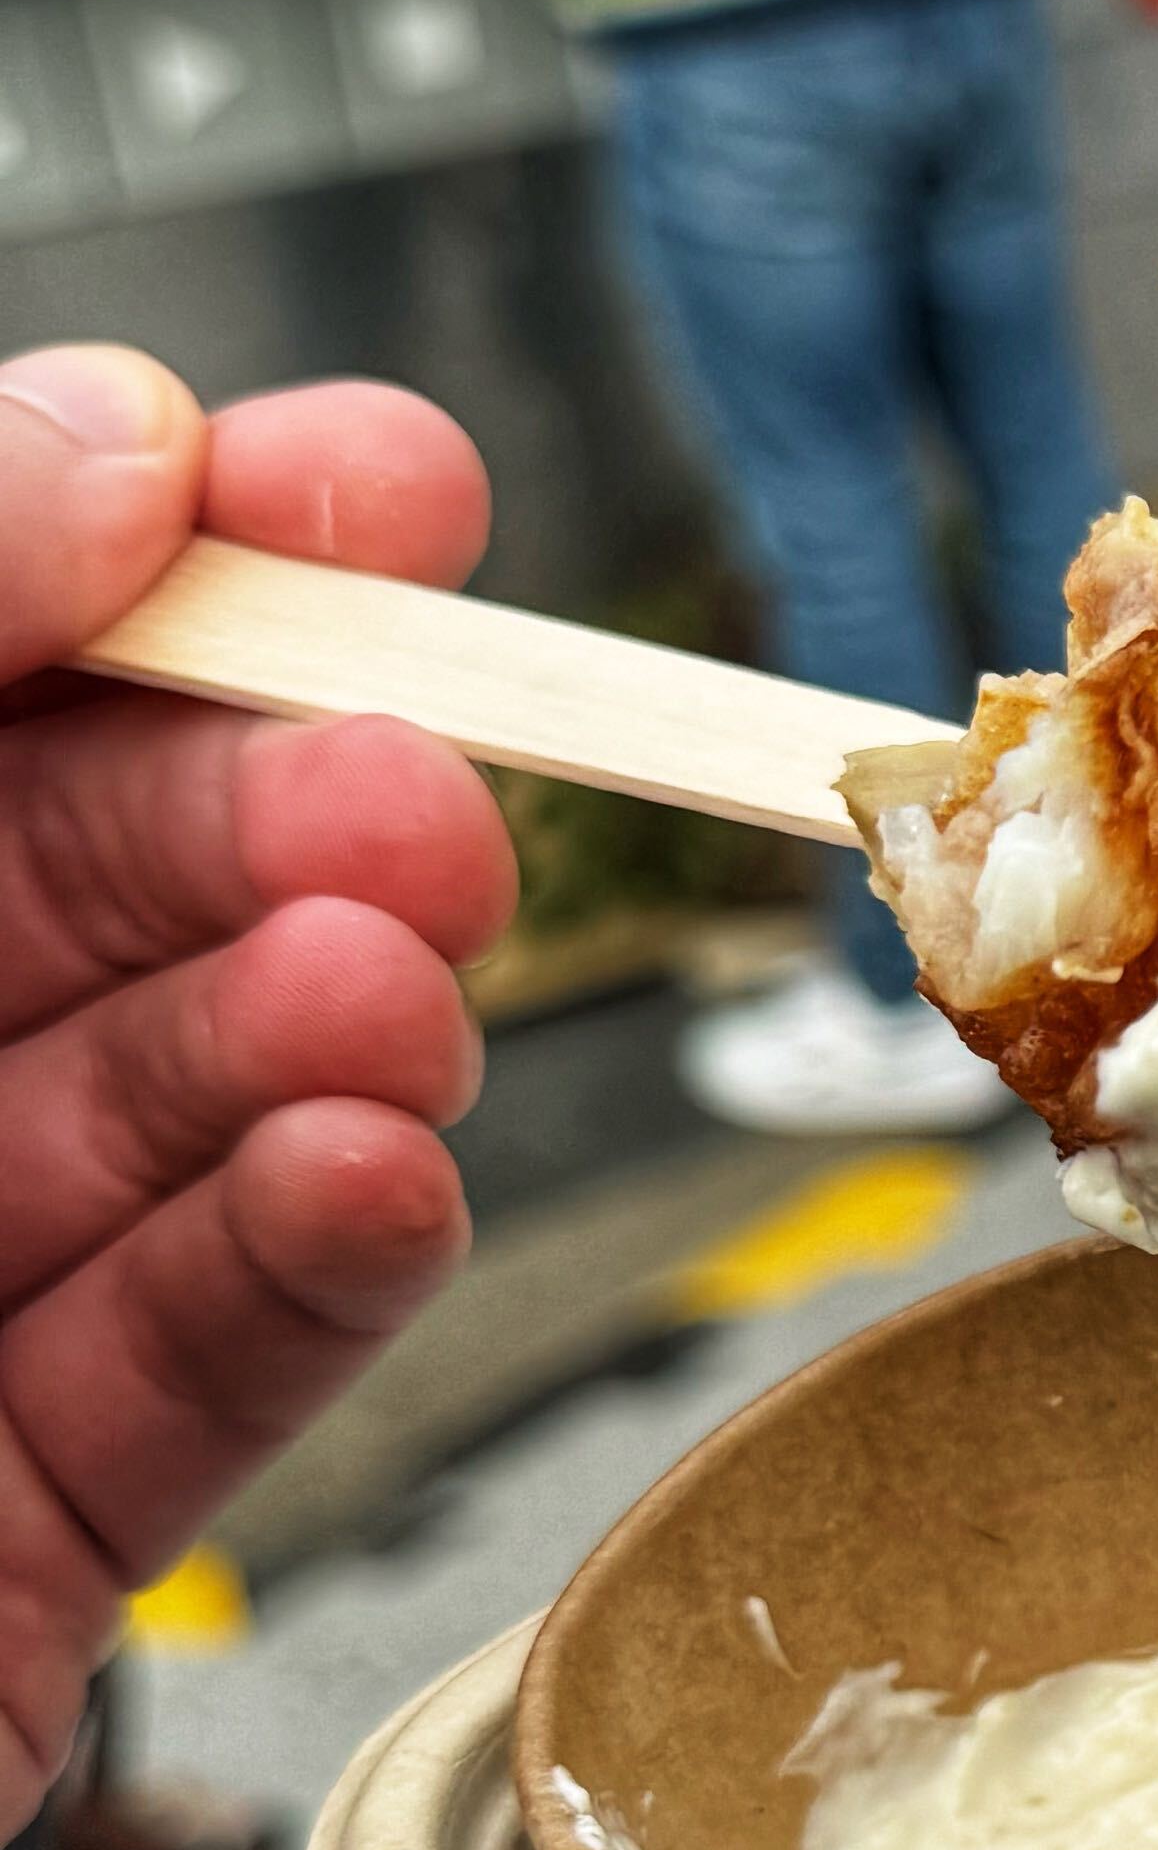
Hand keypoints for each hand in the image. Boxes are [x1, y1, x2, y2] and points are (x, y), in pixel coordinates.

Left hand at [0, 346, 511, 1821]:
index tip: (329, 491)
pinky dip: (304, 1274)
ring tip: (394, 995)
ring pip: (135, 1135)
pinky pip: (171, 1391)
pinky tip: (372, 1176)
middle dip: (265, 811)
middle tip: (419, 783)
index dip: (113, 549)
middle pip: (45, 883)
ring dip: (310, 1042)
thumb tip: (80, 458)